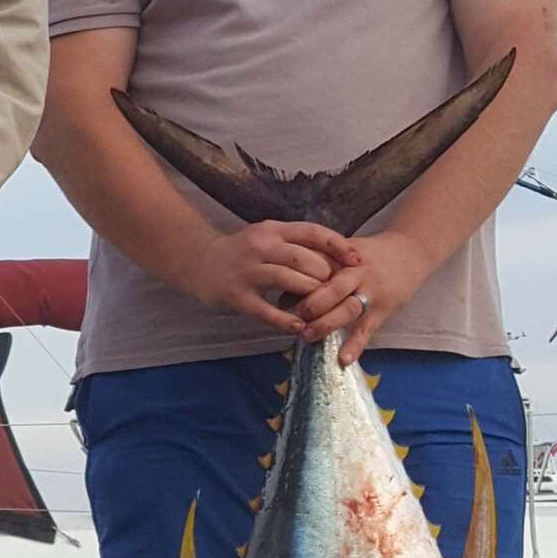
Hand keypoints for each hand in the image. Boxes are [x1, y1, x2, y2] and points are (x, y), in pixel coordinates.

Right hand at [183, 219, 360, 335]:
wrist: (198, 262)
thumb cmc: (241, 253)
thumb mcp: (267, 237)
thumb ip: (295, 245)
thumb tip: (336, 258)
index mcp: (273, 230)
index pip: (313, 232)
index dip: (338, 246)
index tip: (357, 260)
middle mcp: (260, 246)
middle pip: (304, 258)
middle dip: (325, 277)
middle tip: (337, 292)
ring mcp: (247, 271)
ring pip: (288, 280)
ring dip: (310, 297)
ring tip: (322, 310)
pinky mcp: (236, 295)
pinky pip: (265, 310)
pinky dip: (285, 320)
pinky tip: (299, 328)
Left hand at [291, 228, 432, 364]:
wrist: (411, 251)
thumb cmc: (368, 254)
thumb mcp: (343, 252)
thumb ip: (317, 267)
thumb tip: (282, 292)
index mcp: (343, 256)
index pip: (317, 268)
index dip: (298, 281)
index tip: (279, 296)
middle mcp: (357, 273)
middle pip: (332, 289)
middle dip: (311, 305)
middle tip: (292, 318)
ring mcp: (372, 291)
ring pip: (348, 309)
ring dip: (326, 324)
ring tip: (307, 336)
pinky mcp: (384, 308)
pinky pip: (368, 329)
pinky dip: (355, 345)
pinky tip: (343, 360)